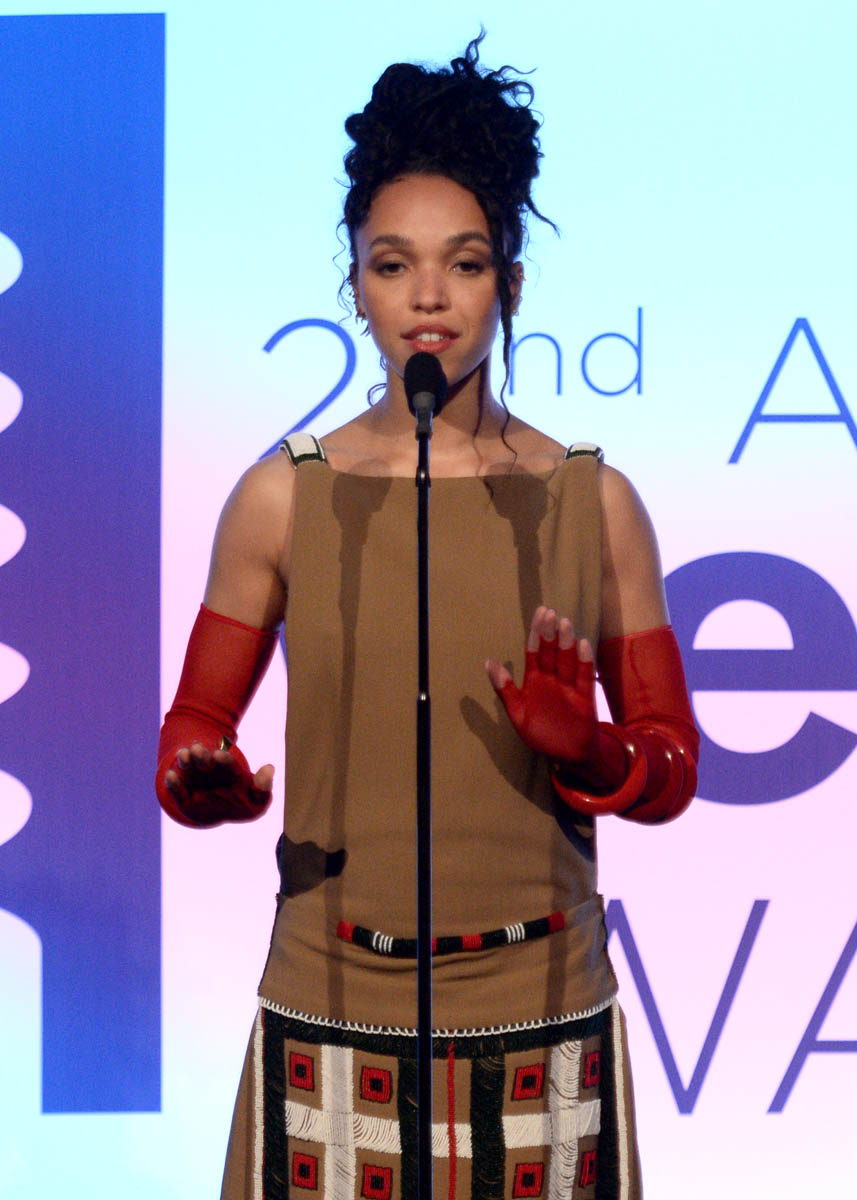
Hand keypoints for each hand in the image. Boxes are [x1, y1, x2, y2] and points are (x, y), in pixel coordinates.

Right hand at [163, 742, 273, 824]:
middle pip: (205, 759)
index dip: (223, 759)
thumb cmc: (242, 804)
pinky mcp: (182, 793)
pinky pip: (175, 787)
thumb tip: (269, 768)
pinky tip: (171, 776)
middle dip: (201, 754)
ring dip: (186, 760)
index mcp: (228, 769)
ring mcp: (194, 779)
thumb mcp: (257, 802)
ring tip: (184, 755)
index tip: (219, 755)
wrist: (220, 812)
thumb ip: (264, 788)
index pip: (226, 762)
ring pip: (188, 766)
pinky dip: (173, 782)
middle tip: (198, 749)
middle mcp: (209, 770)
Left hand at [485, 606, 597, 765]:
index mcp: (535, 681)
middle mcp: (553, 680)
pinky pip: (585, 678)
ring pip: (567, 661)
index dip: (535, 633)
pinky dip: (584, 662)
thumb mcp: (516, 713)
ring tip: (564, 623)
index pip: (534, 652)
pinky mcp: (585, 698)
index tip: (539, 613)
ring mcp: (569, 687)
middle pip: (550, 652)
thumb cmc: (540, 733)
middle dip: (549, 633)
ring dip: (565, 643)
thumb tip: (488, 661)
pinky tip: (583, 644)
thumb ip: (504, 689)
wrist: (566, 756)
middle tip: (549, 612)